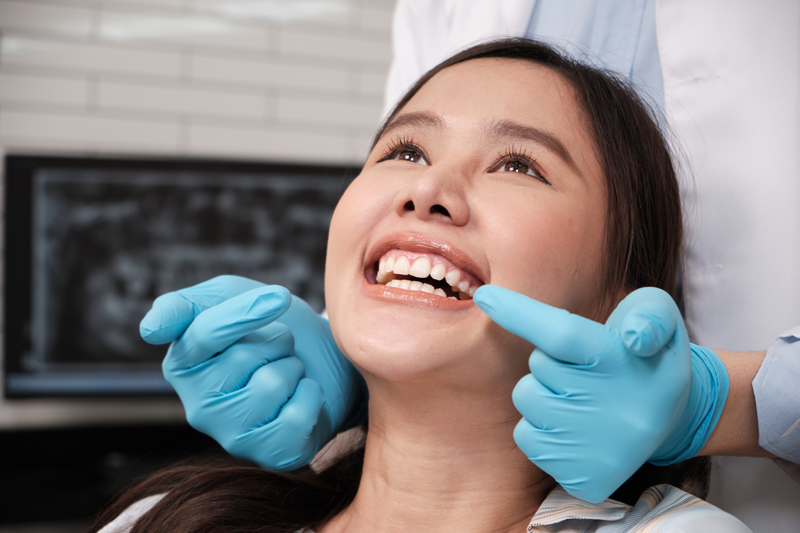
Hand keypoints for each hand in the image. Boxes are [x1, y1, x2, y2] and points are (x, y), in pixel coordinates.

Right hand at [140, 275, 364, 469]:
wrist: (317, 361)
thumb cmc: (264, 326)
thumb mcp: (225, 297)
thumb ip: (182, 305)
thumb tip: (149, 331)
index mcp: (181, 364)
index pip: (205, 333)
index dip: (246, 312)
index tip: (280, 296)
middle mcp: (198, 406)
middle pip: (246, 356)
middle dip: (276, 341)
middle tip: (275, 349)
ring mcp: (231, 435)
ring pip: (274, 383)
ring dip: (293, 367)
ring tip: (287, 372)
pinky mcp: (268, 454)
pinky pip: (296, 417)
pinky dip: (311, 396)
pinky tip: (300, 397)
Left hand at [473, 285, 728, 502]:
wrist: (671, 419)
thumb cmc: (647, 356)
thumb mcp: (660, 317)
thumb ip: (650, 314)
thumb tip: (634, 336)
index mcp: (625, 364)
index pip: (563, 334)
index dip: (519, 313)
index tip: (485, 296)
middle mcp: (613, 410)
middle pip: (539, 367)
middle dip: (552, 361)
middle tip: (584, 369)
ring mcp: (597, 447)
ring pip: (528, 401)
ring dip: (543, 393)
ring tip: (579, 396)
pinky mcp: (583, 477)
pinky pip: (527, 437)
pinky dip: (540, 428)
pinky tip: (573, 426)